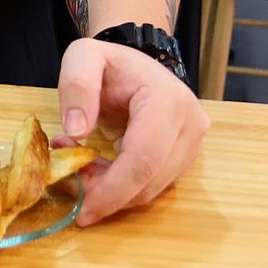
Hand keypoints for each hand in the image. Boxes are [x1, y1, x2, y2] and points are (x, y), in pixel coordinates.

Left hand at [56, 37, 208, 226]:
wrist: (136, 63)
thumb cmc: (111, 61)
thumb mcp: (83, 58)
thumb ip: (76, 87)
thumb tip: (76, 131)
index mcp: (167, 100)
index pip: (143, 159)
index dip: (113, 190)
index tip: (82, 209)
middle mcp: (190, 124)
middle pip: (150, 180)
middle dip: (108, 195)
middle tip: (73, 186)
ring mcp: (194, 142)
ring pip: (153, 188)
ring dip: (114, 191)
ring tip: (83, 167)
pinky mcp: (187, 155)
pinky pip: (155, 184)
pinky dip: (125, 187)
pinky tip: (102, 169)